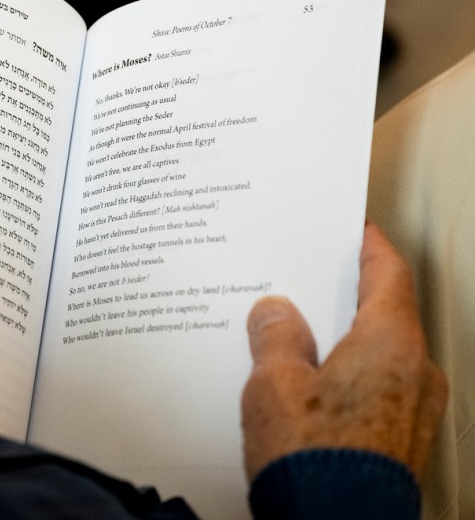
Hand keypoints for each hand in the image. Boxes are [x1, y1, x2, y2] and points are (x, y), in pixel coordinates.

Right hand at [241, 222, 447, 481]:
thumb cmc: (312, 458)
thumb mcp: (274, 382)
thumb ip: (276, 337)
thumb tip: (276, 313)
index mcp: (391, 343)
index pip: (389, 275)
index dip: (369, 249)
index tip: (358, 233)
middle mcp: (417, 372)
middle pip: (386, 316)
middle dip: (346, 301)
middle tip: (313, 286)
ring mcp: (416, 411)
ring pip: (383, 357)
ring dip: (347, 344)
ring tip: (300, 345)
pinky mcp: (404, 442)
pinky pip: (380, 392)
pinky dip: (351, 380)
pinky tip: (314, 391)